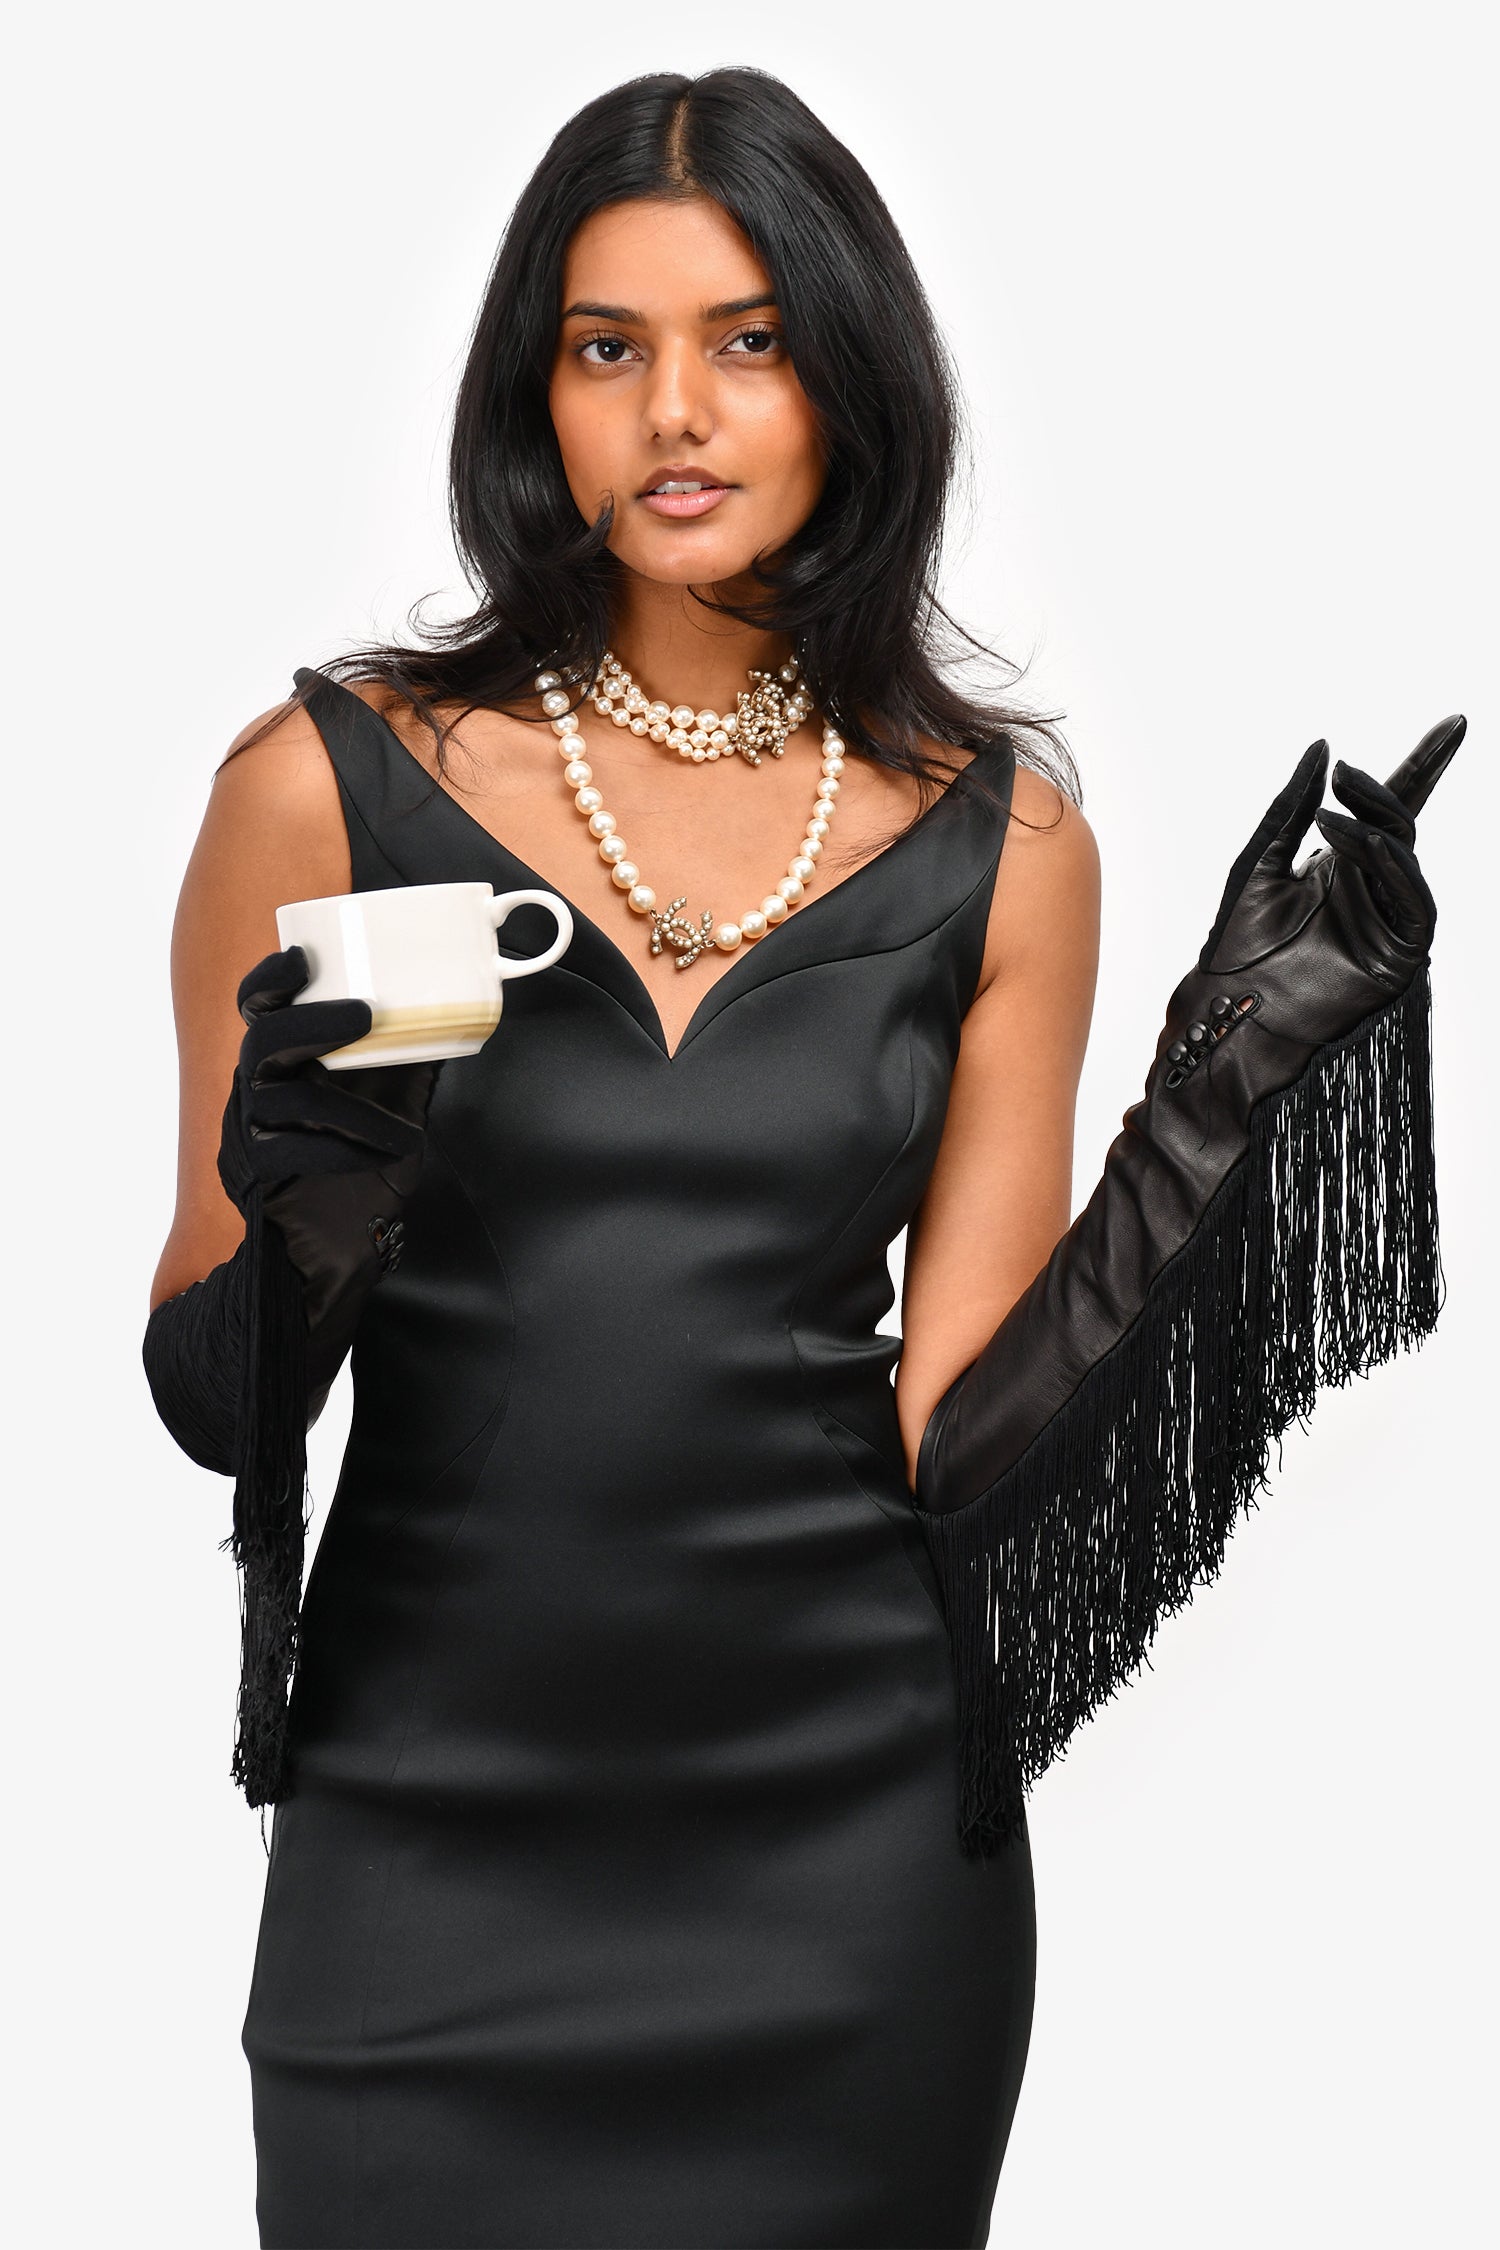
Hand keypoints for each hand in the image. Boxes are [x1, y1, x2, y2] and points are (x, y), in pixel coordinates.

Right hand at [217, 945, 438, 1215]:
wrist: (339, 1241)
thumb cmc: (362, 1163)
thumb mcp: (394, 1101)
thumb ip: (409, 1059)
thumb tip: (451, 1015)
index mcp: (283, 1060)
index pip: (258, 1009)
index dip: (270, 980)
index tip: (302, 958)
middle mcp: (258, 1087)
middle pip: (263, 1041)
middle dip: (313, 1022)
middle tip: (365, 1015)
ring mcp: (251, 1129)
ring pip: (292, 1100)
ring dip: (358, 1112)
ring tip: (406, 1134)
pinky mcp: (257, 1172)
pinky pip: (294, 1151)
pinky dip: (344, 1152)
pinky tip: (382, 1159)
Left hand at [1152, 714, 1462, 1104]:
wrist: (1230, 1012)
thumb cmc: (1237, 947)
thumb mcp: (1260, 863)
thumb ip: (1291, 809)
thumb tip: (1322, 747)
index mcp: (1341, 864)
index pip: (1389, 807)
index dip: (1423, 765)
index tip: (1453, 724)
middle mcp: (1371, 886)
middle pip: (1403, 825)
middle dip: (1384, 792)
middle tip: (1345, 774)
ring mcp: (1388, 918)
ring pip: (1405, 859)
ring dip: (1374, 830)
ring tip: (1334, 817)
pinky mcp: (1401, 953)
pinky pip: (1414, 901)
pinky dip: (1393, 867)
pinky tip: (1361, 846)